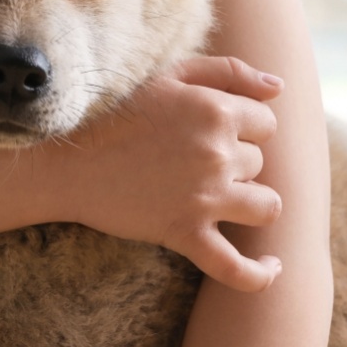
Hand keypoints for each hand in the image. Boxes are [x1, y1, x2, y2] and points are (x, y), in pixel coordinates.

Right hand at [48, 55, 283, 291]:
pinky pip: (237, 267)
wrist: (68, 160)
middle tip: (194, 159)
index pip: (266, 124)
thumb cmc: (117, 112)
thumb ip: (228, 72)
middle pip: (260, 162)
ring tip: (225, 198)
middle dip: (236, 161)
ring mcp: (205, 198)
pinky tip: (273, 267)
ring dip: (252, 202)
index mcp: (216, 110)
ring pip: (266, 206)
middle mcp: (218, 154)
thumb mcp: (169, 76)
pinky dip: (260, 274)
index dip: (244, 127)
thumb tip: (278, 87)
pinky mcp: (186, 234)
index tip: (212, 131)